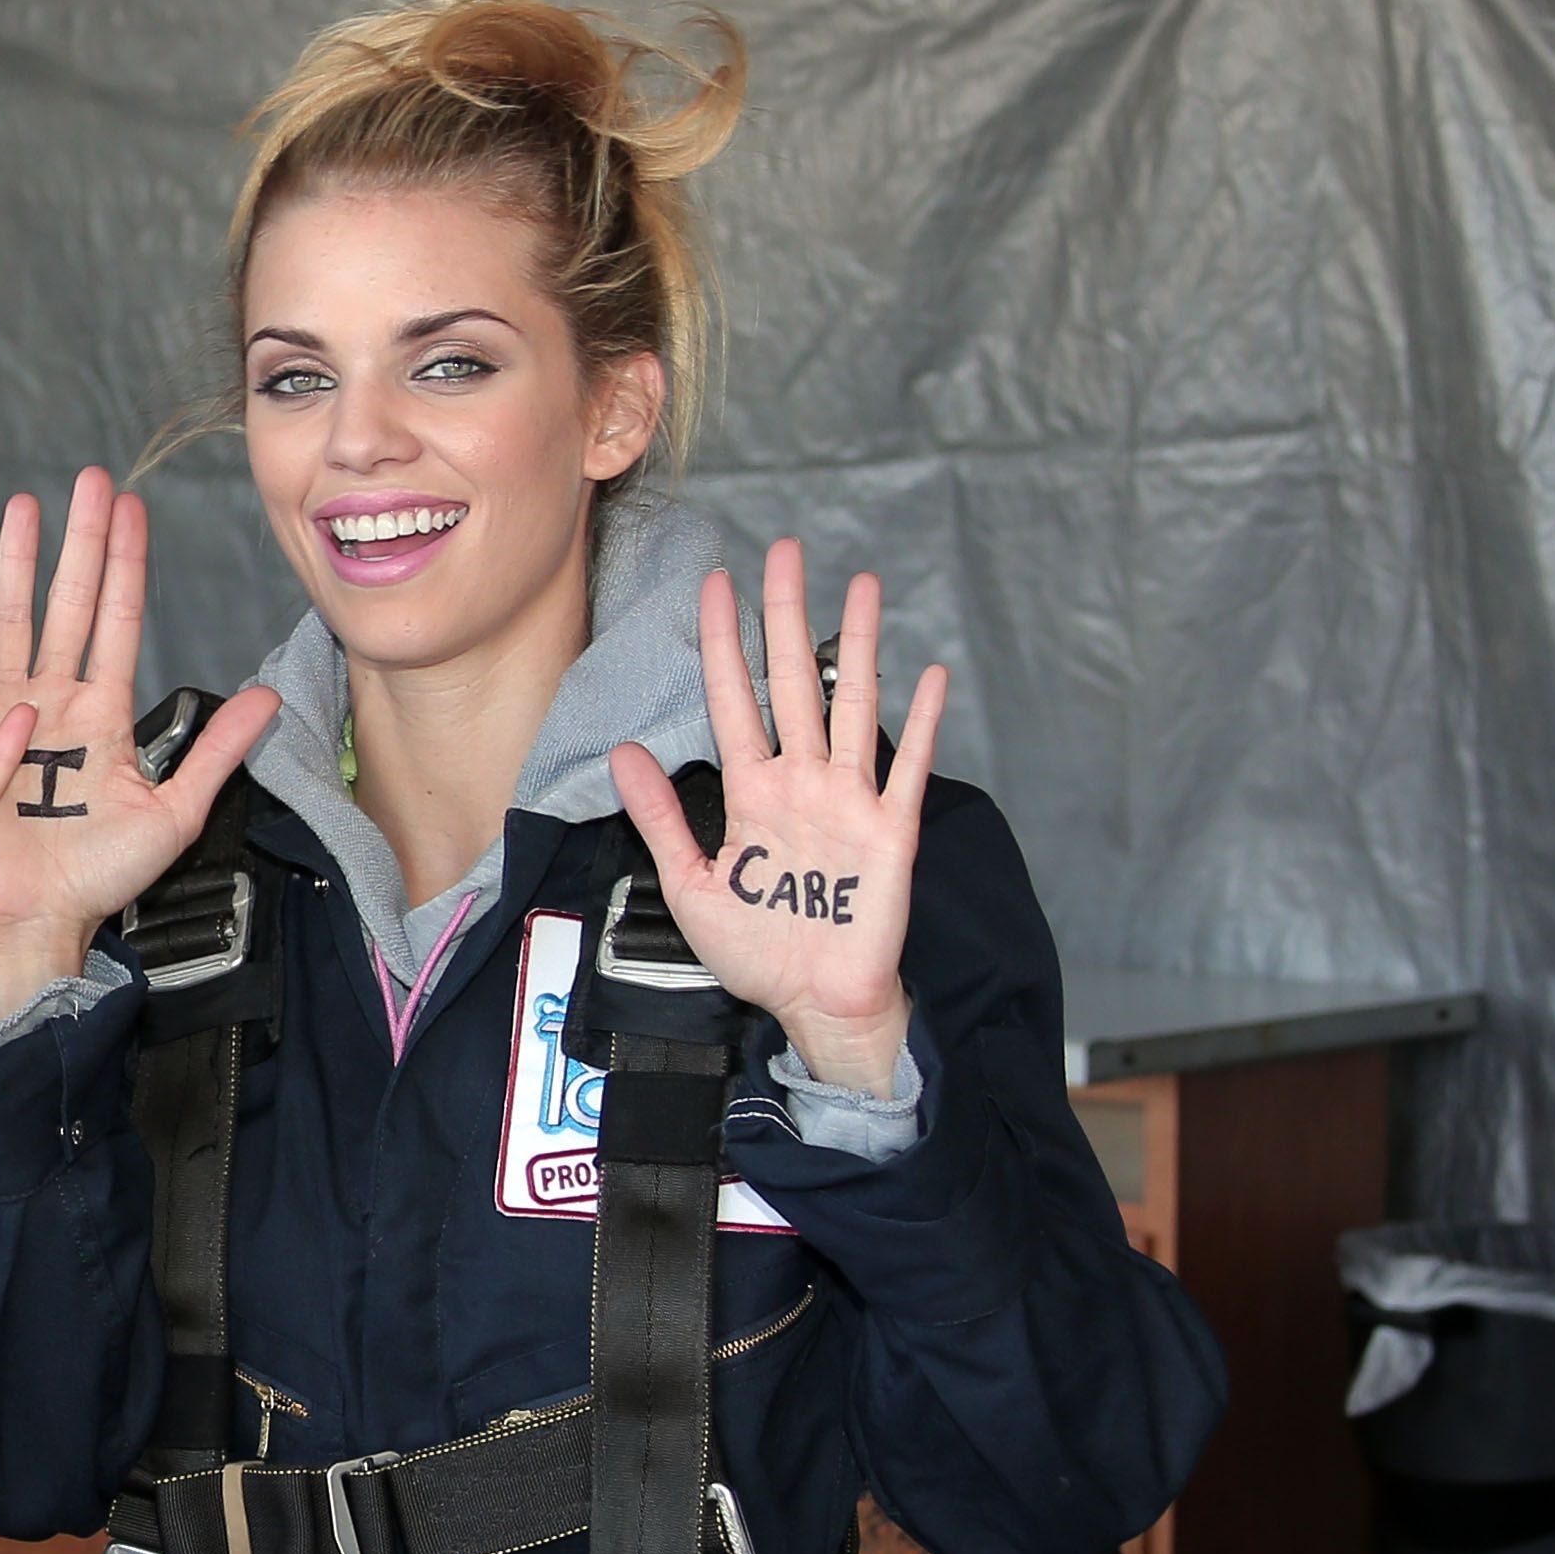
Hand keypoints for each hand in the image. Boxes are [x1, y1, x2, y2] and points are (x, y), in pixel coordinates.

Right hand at [0, 468, 277, 1020]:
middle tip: (86, 479)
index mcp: (106, 713)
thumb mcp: (173, 814)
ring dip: (14, 565)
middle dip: (77, 541)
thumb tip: (269, 698)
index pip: (119, 619)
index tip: (131, 504)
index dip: (126, 561)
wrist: (38, 920)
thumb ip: (216, 752)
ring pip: (14, 622)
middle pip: (69, 603)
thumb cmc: (102, 877)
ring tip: (19, 508)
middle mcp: (58, 701)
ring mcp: (8, 714)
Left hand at [610, 538, 948, 1094]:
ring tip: (864, 584)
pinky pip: (910, 768)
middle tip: (785, 550)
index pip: (732, 699)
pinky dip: (922, 723)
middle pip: (793, 682)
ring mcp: (850, 801)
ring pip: (852, 705)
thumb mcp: (693, 885)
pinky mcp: (891, 831)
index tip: (713, 585)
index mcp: (751, 792)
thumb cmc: (758, 951)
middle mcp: (801, 782)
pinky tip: (931, 675)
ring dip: (860, 646)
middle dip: (787, 616)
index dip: (722, 643)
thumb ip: (662, 817)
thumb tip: (623, 751)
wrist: (814, 1003)